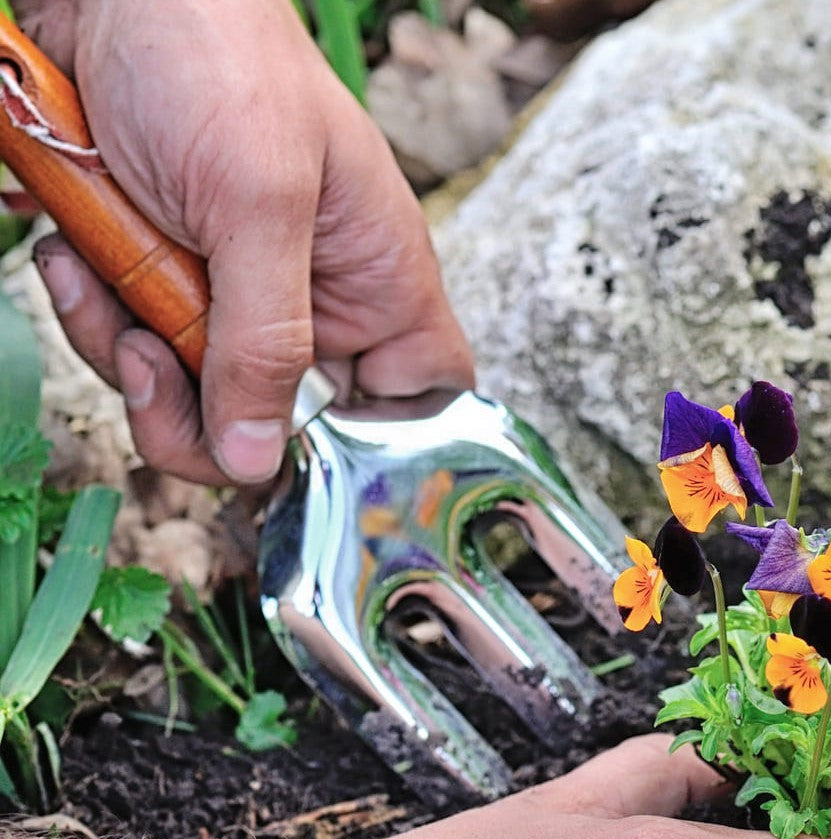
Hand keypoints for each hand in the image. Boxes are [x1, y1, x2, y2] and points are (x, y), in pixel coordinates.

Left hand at [16, 0, 474, 484]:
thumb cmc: (215, 55)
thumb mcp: (254, 202)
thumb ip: (264, 340)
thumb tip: (259, 459)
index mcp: (378, 279)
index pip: (421, 393)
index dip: (378, 440)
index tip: (300, 445)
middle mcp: (317, 300)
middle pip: (283, 423)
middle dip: (199, 406)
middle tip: (149, 354)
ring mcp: (239, 295)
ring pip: (196, 396)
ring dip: (126, 351)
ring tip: (99, 274)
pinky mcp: (171, 282)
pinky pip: (136, 348)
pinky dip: (94, 314)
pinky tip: (78, 257)